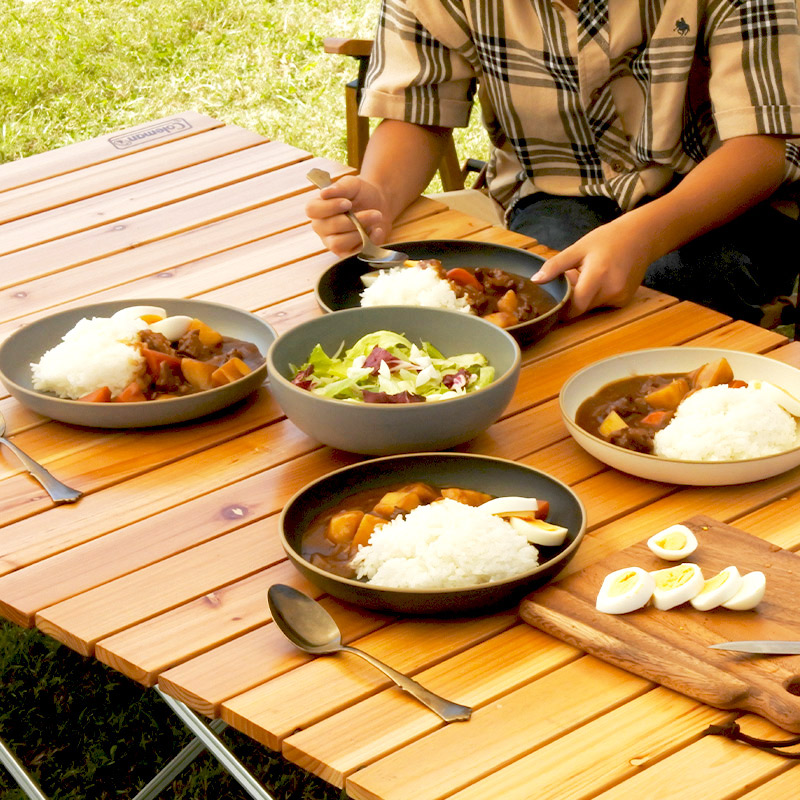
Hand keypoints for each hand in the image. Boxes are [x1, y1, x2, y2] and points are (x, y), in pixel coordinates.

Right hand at [305, 175, 389, 255]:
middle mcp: (322, 227)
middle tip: (374, 212)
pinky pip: (353, 254)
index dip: (329, 207)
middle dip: (353, 220)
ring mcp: (332, 242)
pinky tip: (376, 231)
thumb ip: (339, 187)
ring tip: (376, 218)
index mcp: (318, 209)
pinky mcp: (346, 254)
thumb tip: (324, 193)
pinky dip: (368, 242)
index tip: (347, 203)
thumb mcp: (352, 184)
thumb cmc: (361, 194)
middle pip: (329, 227)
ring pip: (338, 243)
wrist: (379, 204)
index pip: (312, 210)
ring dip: (360, 232)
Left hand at [532, 214, 655, 317]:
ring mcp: (620, 297)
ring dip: (585, 296)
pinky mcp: (625, 300)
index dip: (562, 307)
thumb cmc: (607, 239)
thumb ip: (555, 265)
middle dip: (573, 296)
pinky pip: (602, 304)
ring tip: (590, 274)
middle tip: (575, 275)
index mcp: (598, 275)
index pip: (575, 306)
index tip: (553, 300)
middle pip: (582, 306)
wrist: (641, 237)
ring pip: (591, 307)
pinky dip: (596, 296)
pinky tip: (602, 279)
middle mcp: (611, 290)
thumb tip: (535, 280)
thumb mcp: (578, 248)